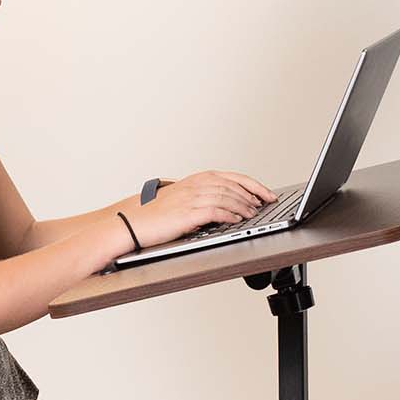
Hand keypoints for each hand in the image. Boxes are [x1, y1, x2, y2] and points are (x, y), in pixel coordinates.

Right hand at [138, 169, 278, 247]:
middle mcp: (195, 185)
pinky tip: (237, 220)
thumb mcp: (182, 199)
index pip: (233, 177)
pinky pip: (214, 211)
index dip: (254, 185)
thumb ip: (202, 197)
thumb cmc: (154, 214)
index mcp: (196, 179)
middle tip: (264, 205)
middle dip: (253, 196)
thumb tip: (227, 206)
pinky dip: (229, 215)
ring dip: (244, 206)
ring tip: (253, 214)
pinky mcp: (186, 213)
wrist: (132, 222)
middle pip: (233, 186)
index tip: (267, 194)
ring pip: (226, 197)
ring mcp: (191, 198)